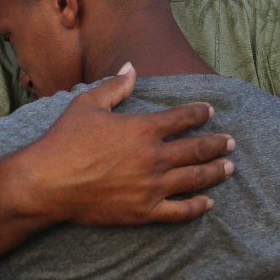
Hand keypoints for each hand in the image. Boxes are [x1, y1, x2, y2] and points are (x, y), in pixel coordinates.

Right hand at [26, 64, 235, 225]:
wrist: (48, 182)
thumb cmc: (65, 141)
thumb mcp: (88, 104)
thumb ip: (115, 86)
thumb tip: (132, 67)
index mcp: (143, 129)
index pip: (183, 118)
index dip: (200, 113)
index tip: (210, 111)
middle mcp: (154, 157)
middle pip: (197, 149)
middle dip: (218, 144)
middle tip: (231, 142)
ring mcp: (152, 187)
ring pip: (195, 179)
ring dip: (216, 172)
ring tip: (229, 167)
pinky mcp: (144, 211)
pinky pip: (180, 211)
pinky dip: (197, 207)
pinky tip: (208, 202)